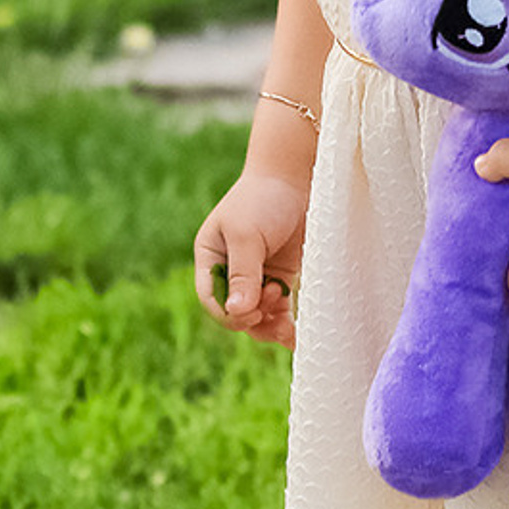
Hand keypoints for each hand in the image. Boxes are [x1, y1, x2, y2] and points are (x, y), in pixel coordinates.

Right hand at [193, 170, 308, 349]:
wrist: (297, 175)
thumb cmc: (263, 198)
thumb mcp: (246, 234)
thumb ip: (243, 273)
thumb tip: (237, 312)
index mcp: (212, 257)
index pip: (211, 297)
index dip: (228, 313)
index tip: (251, 312)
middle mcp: (231, 269)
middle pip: (235, 311)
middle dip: (253, 321)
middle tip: (274, 313)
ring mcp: (258, 273)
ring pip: (258, 314)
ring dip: (270, 325)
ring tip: (287, 326)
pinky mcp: (282, 274)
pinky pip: (280, 307)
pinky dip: (286, 321)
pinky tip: (297, 333)